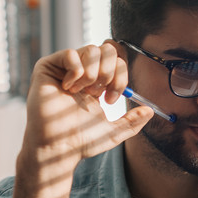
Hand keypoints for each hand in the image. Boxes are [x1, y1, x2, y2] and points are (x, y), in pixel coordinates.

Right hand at [22, 42, 152, 170]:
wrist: (57, 147)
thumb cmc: (80, 141)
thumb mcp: (113, 132)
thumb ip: (132, 122)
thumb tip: (150, 111)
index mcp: (97, 83)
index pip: (117, 61)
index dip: (121, 76)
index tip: (111, 99)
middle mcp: (82, 72)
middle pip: (107, 49)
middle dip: (109, 72)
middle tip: (99, 93)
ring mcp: (65, 68)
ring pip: (91, 49)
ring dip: (92, 74)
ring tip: (82, 92)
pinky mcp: (47, 67)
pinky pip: (71, 53)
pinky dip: (75, 72)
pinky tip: (67, 88)